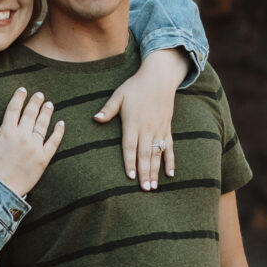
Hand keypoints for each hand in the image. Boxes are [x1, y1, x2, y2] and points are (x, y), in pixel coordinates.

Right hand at [0, 89, 63, 199]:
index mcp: (6, 131)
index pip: (14, 109)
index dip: (19, 98)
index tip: (23, 90)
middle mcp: (22, 136)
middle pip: (30, 114)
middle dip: (35, 102)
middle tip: (40, 94)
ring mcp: (34, 147)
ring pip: (42, 125)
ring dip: (46, 113)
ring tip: (50, 104)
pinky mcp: (43, 158)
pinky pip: (53, 142)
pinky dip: (58, 132)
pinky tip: (61, 123)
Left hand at [95, 48, 188, 189]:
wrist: (159, 77)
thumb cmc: (136, 86)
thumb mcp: (119, 95)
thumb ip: (108, 109)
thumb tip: (95, 119)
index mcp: (133, 123)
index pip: (130, 146)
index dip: (130, 162)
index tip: (130, 176)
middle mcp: (147, 129)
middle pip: (145, 154)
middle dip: (144, 173)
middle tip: (144, 189)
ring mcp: (159, 130)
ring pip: (157, 154)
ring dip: (155, 171)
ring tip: (153, 187)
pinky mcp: (167, 129)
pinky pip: (169, 148)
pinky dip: (170, 161)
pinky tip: (170, 174)